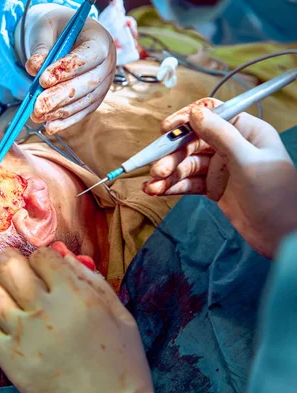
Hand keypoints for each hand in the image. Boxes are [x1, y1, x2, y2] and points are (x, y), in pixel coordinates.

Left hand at [0, 246, 153, 392]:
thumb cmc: (120, 362)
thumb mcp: (118, 313)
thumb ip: (90, 279)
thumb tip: (61, 254)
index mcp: (75, 295)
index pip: (41, 255)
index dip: (42, 259)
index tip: (45, 271)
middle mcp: (45, 309)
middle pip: (8, 265)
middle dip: (11, 262)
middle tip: (18, 273)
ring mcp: (23, 334)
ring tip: (9, 298)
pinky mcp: (9, 359)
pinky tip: (2, 322)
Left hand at [16, 4, 115, 133]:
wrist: (65, 37)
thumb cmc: (55, 30)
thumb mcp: (45, 30)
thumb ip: (40, 47)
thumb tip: (34, 67)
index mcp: (100, 39)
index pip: (90, 55)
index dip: (68, 69)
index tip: (43, 80)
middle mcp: (107, 63)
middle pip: (88, 83)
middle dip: (61, 96)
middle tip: (37, 107)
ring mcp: (103, 84)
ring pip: (85, 101)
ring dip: (60, 112)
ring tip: (37, 116)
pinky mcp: (95, 99)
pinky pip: (82, 112)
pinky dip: (66, 121)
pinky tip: (50, 127)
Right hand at [143, 98, 296, 257]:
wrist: (284, 236)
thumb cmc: (276, 194)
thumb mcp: (248, 161)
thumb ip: (220, 135)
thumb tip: (195, 112)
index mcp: (246, 131)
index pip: (211, 114)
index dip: (186, 120)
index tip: (166, 130)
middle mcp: (231, 146)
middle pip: (193, 142)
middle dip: (172, 156)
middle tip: (157, 171)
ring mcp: (221, 168)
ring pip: (187, 165)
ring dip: (168, 174)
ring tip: (153, 186)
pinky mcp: (214, 189)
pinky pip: (188, 183)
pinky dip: (173, 186)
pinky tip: (157, 191)